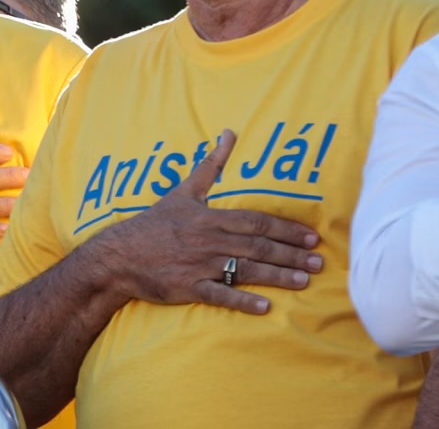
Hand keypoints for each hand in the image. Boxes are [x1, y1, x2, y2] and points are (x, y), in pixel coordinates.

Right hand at [94, 130, 321, 313]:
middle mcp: (209, 240)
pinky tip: (266, 306)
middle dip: (291, 254)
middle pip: (258, 247)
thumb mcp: (183, 190)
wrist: (119, 255)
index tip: (311, 236)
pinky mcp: (188, 288)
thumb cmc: (154, 222)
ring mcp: (199, 265)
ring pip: (246, 271)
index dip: (286, 229)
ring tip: (304, 281)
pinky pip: (221, 296)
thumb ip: (211, 164)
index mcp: (210, 217)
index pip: (257, 223)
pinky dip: (243, 301)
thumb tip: (230, 133)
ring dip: (278, 276)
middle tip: (319, 262)